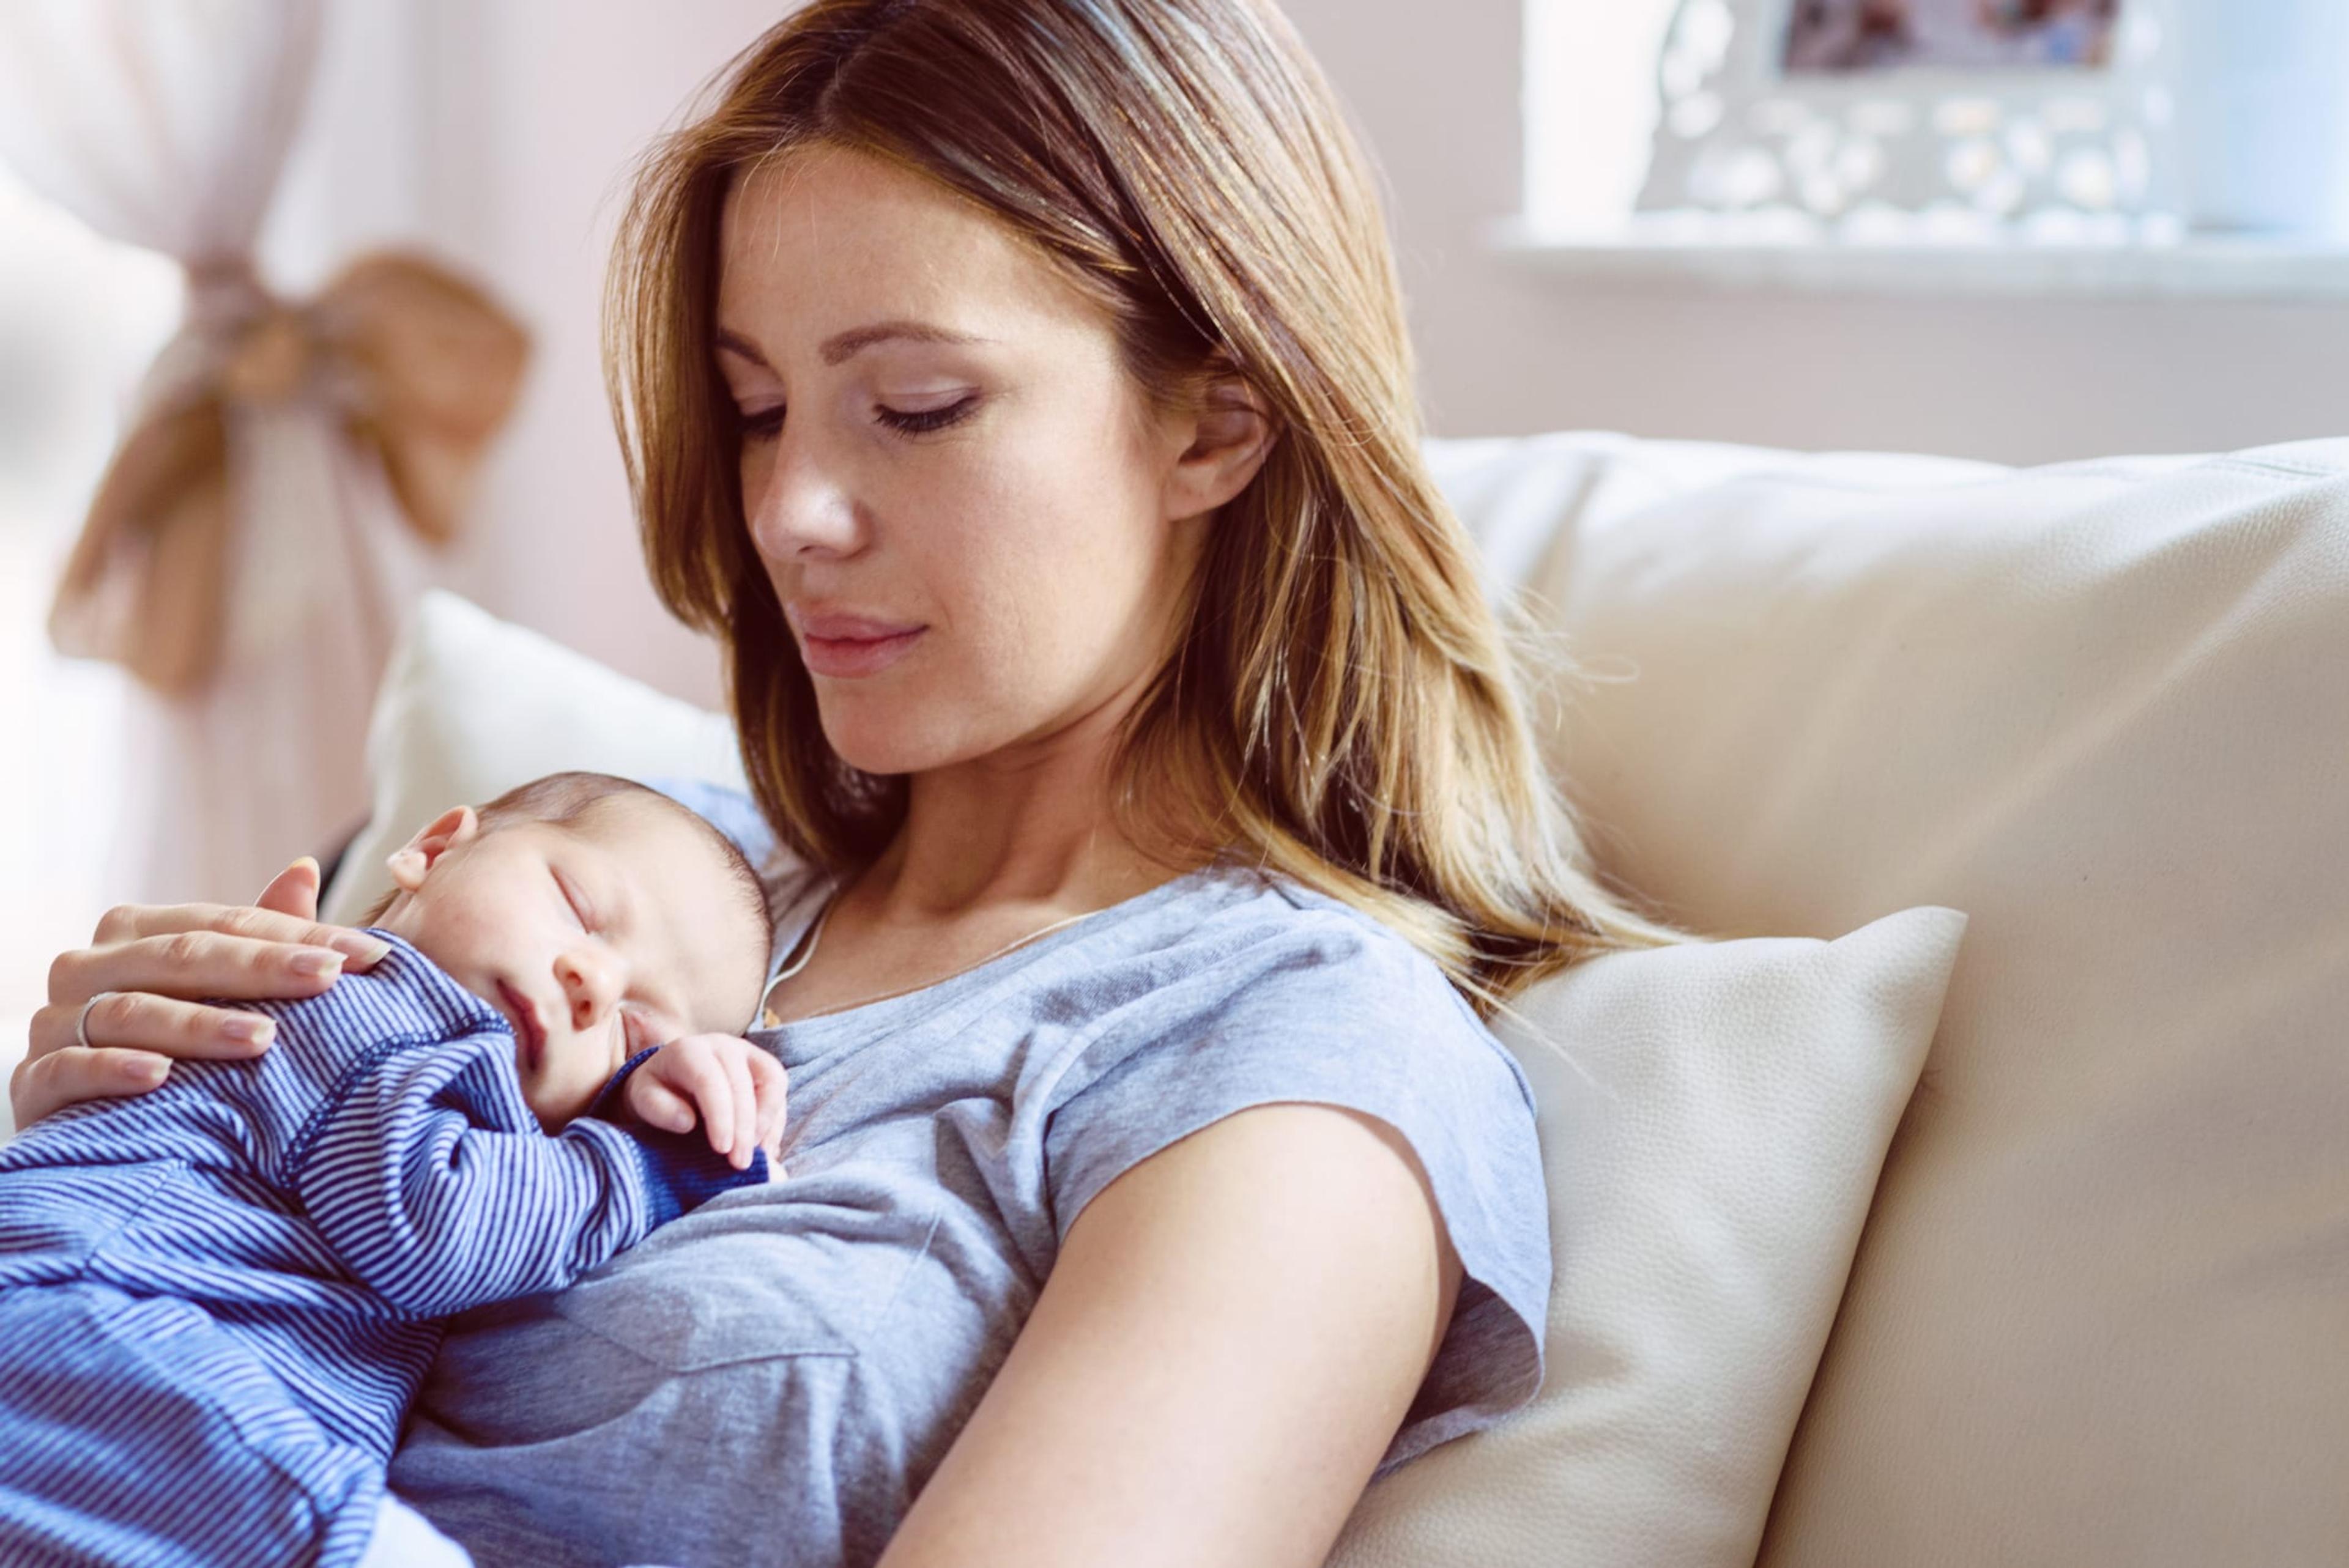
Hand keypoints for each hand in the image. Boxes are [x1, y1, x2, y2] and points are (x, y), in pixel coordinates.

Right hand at [14, 858, 391, 1127]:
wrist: (100, 1124)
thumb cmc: (176, 1044)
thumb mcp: (221, 989)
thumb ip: (258, 934)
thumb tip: (305, 867)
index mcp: (135, 931)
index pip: (225, 923)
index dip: (301, 935)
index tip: (374, 955)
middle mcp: (88, 965)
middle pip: (181, 957)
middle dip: (262, 968)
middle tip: (330, 979)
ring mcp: (55, 1020)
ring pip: (132, 1012)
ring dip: (200, 1025)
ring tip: (264, 1040)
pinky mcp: (33, 1080)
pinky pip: (71, 1068)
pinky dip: (115, 1069)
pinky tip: (160, 1076)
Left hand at [623, 1033, 788, 1172]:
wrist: (672, 1077)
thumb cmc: (657, 1090)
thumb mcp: (643, 1098)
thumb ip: (658, 1108)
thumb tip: (687, 1122)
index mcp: (690, 1050)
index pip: (710, 1080)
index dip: (720, 1115)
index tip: (722, 1149)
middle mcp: (724, 1046)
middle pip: (743, 1084)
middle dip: (745, 1128)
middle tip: (740, 1163)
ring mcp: (749, 1054)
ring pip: (772, 1082)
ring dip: (768, 1123)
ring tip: (758, 1156)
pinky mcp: (766, 1068)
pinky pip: (780, 1092)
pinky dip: (776, 1122)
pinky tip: (766, 1147)